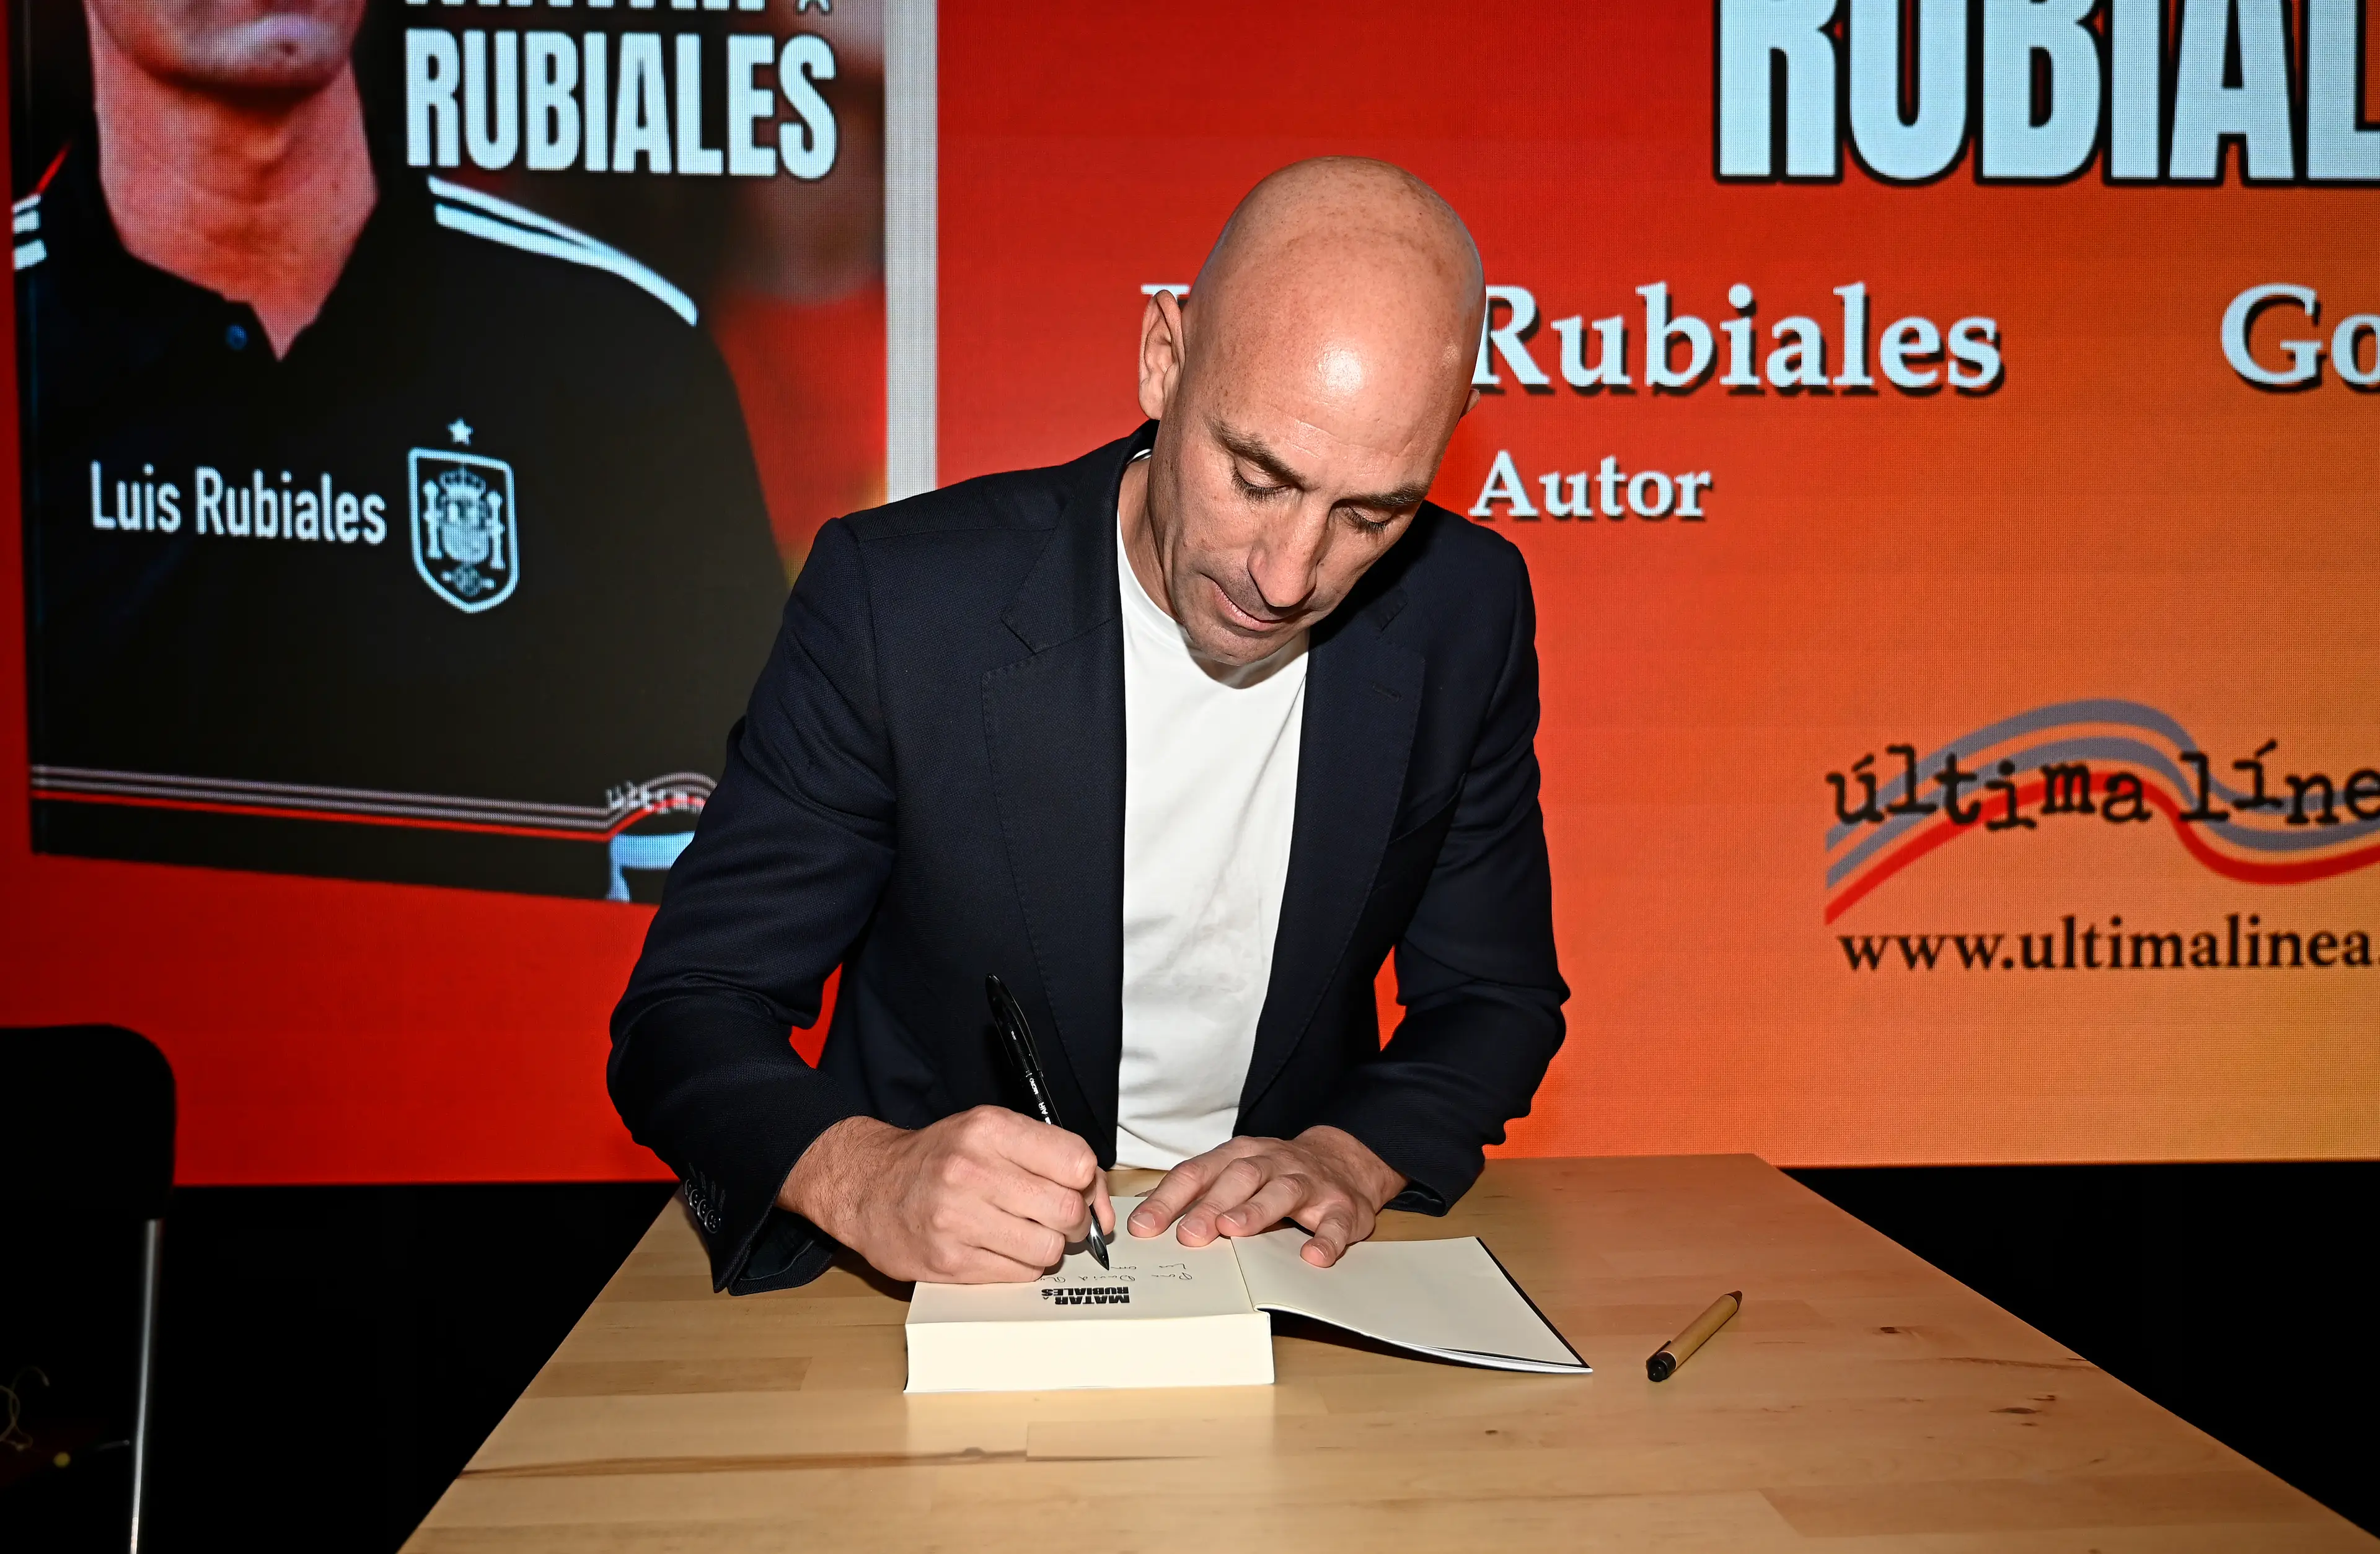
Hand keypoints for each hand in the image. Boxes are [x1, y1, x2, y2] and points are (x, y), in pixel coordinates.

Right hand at [777, 1108, 1114, 1282]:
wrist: (870, 1187)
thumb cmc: (940, 1158)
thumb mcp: (991, 1133)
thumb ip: (1051, 1156)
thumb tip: (1101, 1208)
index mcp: (990, 1130)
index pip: (1077, 1162)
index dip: (1088, 1183)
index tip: (1078, 1189)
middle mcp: (973, 1171)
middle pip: (1067, 1211)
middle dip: (1072, 1220)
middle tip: (1053, 1216)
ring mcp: (958, 1219)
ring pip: (1048, 1249)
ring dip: (1048, 1246)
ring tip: (1025, 1231)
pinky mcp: (950, 1261)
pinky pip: (1020, 1274)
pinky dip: (1021, 1265)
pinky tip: (1000, 1247)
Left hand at [1127, 1126, 1404, 1267]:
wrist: (1343, 1161)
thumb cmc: (1276, 1173)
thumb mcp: (1233, 1173)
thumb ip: (1196, 1193)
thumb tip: (1143, 1217)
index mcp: (1239, 1155)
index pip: (1197, 1172)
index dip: (1168, 1199)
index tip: (1143, 1227)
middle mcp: (1272, 1162)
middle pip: (1239, 1177)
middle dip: (1211, 1205)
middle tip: (1189, 1234)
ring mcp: (1309, 1182)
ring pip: (1282, 1191)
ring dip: (1257, 1210)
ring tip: (1235, 1231)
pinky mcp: (1341, 1206)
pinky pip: (1335, 1222)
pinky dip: (1326, 1238)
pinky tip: (1313, 1256)